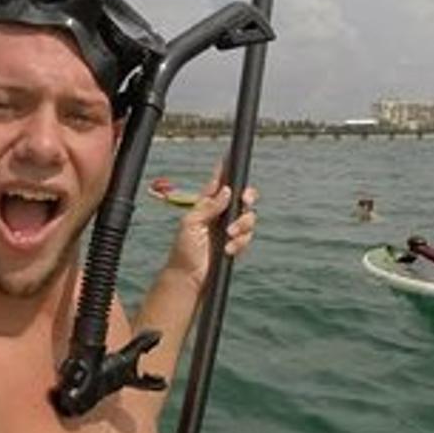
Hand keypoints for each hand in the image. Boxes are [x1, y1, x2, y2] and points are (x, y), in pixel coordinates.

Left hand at [167, 162, 258, 287]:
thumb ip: (209, 206)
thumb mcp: (191, 223)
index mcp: (207, 204)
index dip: (226, 169)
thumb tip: (226, 191)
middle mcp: (221, 214)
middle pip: (244, 196)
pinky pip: (247, 237)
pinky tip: (228, 250)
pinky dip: (240, 243)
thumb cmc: (184, 249)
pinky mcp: (237, 243)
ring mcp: (231, 228)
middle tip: (244, 201)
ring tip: (228, 236)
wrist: (190, 277)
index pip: (219, 182)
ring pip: (249, 217)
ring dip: (242, 225)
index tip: (230, 155)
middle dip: (248, 197)